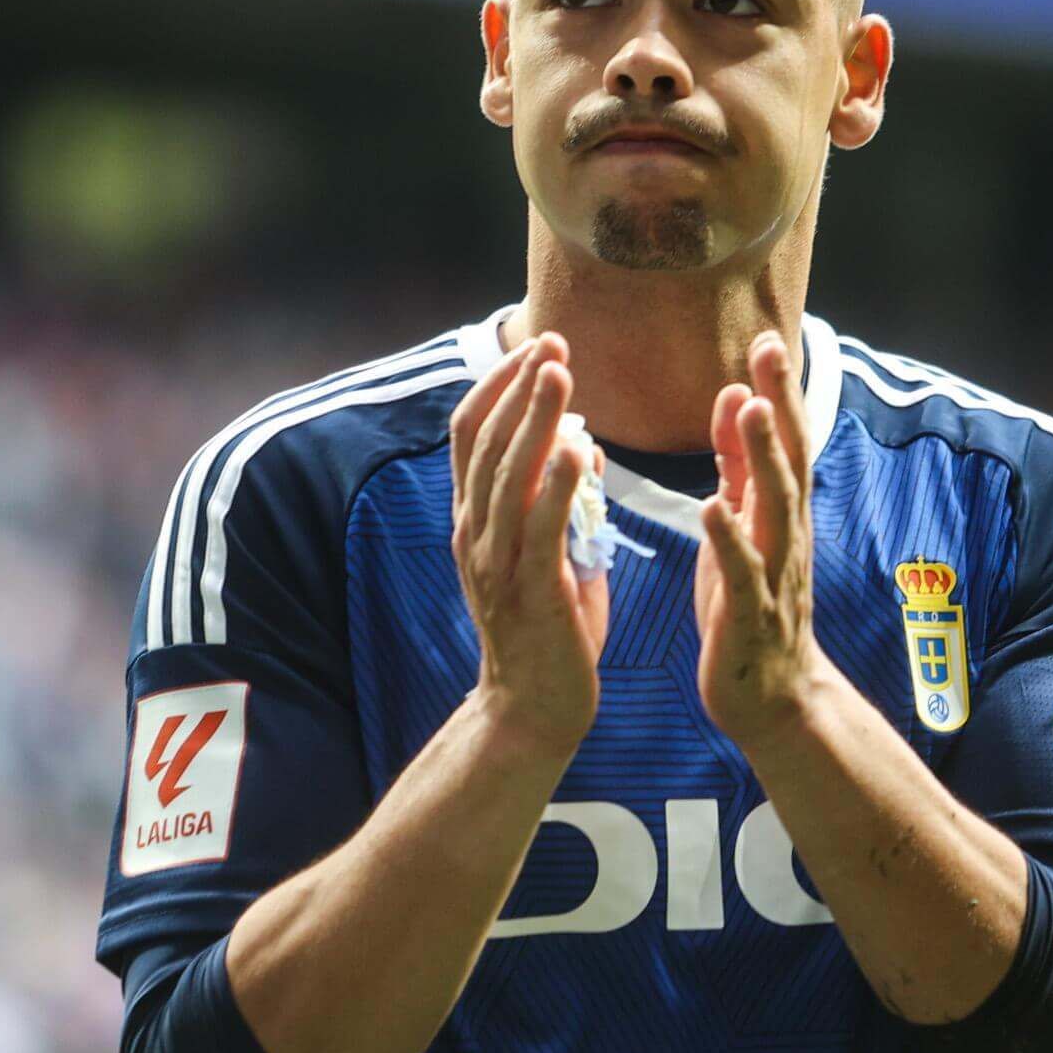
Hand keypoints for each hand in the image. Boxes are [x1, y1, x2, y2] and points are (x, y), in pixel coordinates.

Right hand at [449, 333, 608, 751]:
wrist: (532, 710)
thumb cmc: (548, 632)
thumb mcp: (545, 556)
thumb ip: (555, 507)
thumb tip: (581, 452)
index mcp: (473, 522)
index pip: (471, 435)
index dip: (499, 386)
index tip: (536, 347)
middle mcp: (474, 535)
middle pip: (485, 441)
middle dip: (519, 386)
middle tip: (554, 342)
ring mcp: (496, 564)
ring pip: (508, 475)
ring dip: (536, 418)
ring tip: (562, 373)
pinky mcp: (530, 592)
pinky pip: (540, 528)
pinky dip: (557, 484)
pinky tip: (580, 449)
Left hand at [697, 329, 832, 741]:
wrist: (773, 700)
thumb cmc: (749, 606)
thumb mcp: (744, 527)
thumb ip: (741, 466)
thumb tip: (739, 397)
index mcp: (777, 514)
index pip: (781, 442)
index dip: (775, 391)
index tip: (767, 337)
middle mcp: (784, 537)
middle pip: (788, 461)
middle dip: (780, 404)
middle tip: (773, 348)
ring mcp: (772, 576)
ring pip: (773, 509)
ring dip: (763, 458)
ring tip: (752, 409)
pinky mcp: (750, 616)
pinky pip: (741, 573)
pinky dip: (729, 539)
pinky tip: (712, 507)